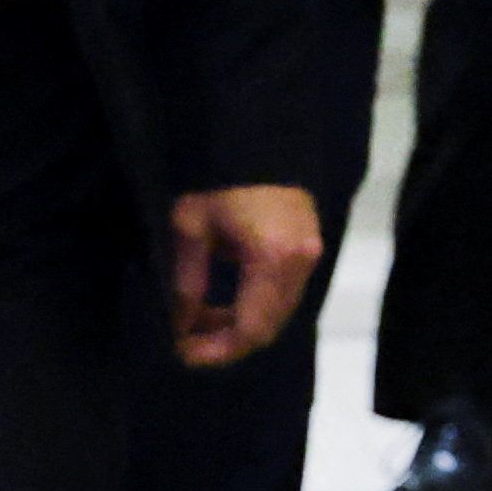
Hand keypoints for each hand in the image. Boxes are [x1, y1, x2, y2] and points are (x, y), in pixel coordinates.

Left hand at [167, 184, 324, 367]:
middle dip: (226, 339)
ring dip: (241, 323)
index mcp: (272, 259)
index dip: (217, 350)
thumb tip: (181, 326)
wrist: (256, 137)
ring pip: (278, 313)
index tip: (183, 353)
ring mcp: (311, 255)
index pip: (251, 328)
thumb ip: (187, 283)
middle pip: (268, 327)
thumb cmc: (218, 178)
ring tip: (202, 316)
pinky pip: (284, 293)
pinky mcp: (310, 246)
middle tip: (188, 337)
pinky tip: (227, 297)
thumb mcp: (191, 226)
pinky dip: (255, 304)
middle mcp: (300, 263)